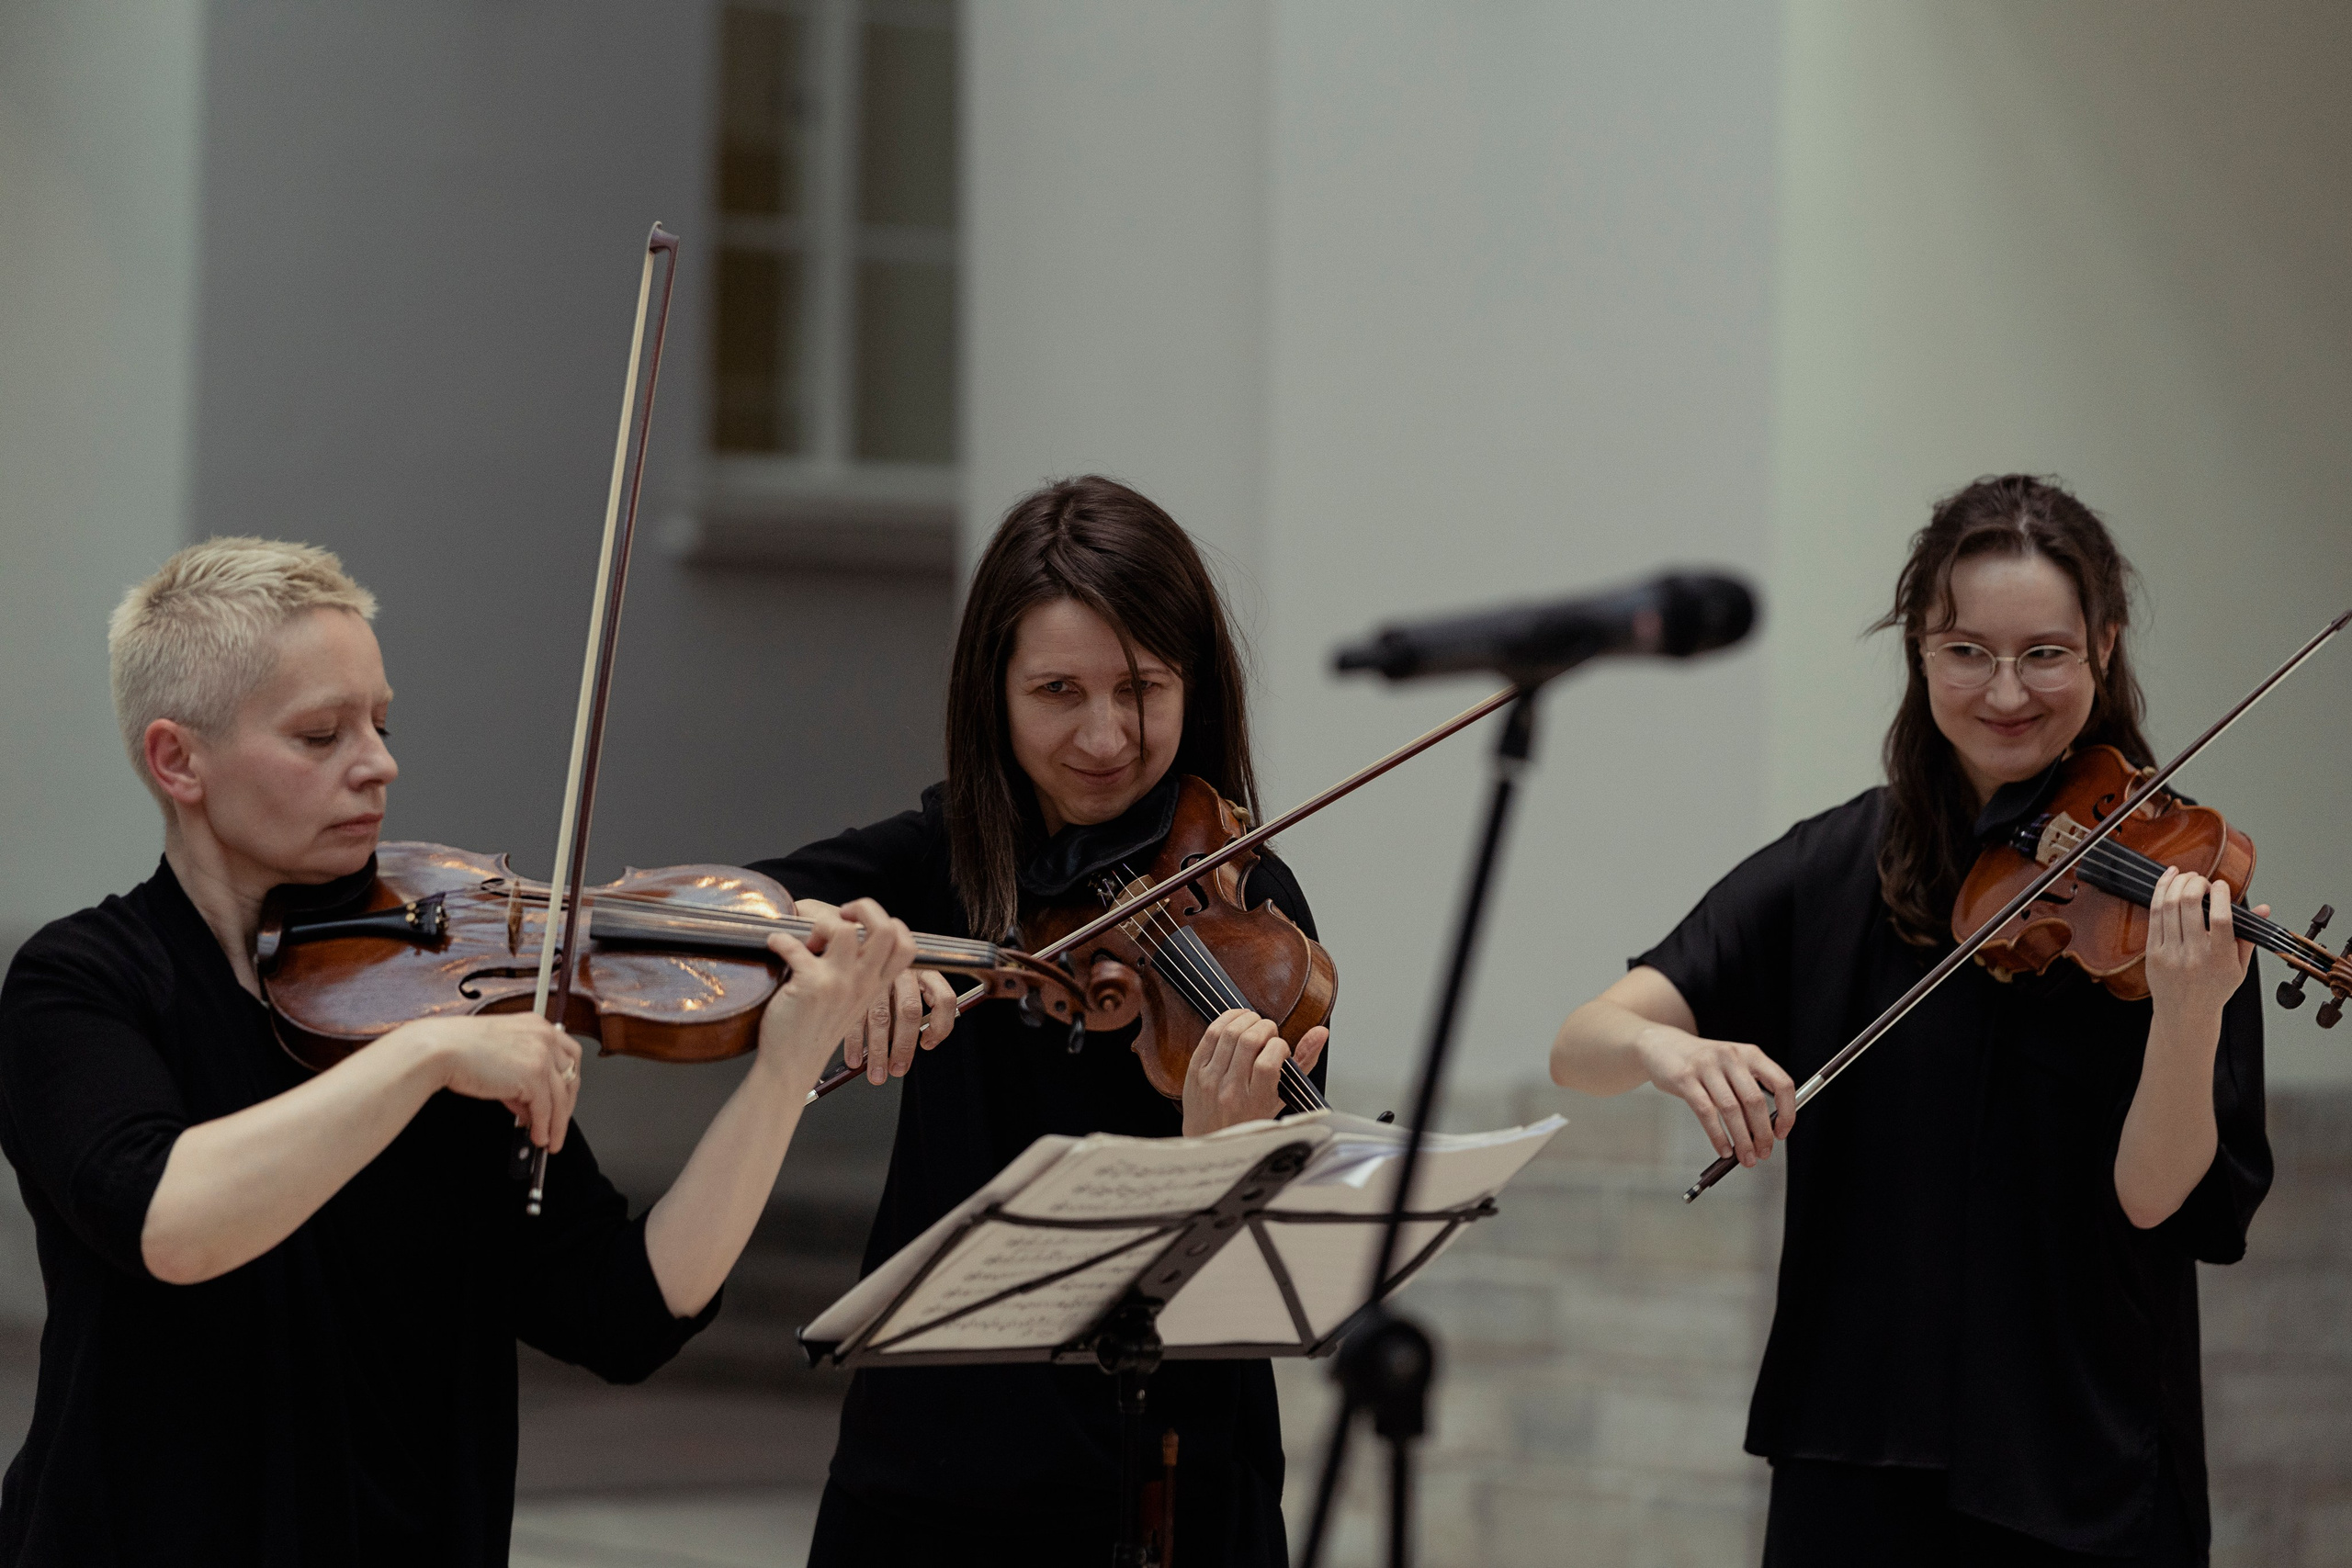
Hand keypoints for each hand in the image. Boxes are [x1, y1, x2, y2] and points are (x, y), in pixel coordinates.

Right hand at [407, 1013, 580, 1152]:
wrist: (441, 1049)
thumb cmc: (459, 1048)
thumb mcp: (501, 1056)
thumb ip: (521, 1077)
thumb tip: (531, 1106)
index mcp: (537, 1025)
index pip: (569, 1054)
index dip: (569, 1080)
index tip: (566, 1097)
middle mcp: (544, 1037)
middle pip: (571, 1076)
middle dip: (567, 1104)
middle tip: (560, 1123)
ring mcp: (541, 1055)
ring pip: (561, 1097)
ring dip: (557, 1124)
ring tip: (550, 1140)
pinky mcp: (533, 1076)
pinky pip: (545, 1109)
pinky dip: (544, 1127)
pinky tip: (538, 1137)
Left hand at [758, 899, 916, 1083]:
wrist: (792, 1063)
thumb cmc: (816, 1028)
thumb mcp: (852, 1002)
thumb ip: (860, 973)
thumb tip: (849, 932)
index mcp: (875, 985)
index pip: (906, 944)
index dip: (891, 923)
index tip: (865, 924)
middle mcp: (863, 982)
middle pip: (885, 928)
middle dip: (865, 907)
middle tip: (842, 915)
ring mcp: (839, 983)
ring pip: (843, 930)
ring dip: (820, 924)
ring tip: (808, 939)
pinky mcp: (811, 985)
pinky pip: (794, 944)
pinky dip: (779, 940)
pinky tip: (775, 945)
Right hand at [844, 969, 962, 1085]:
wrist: (865, 946)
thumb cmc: (894, 975)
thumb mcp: (913, 983)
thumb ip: (920, 1008)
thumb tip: (919, 1043)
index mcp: (927, 971)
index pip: (944, 999)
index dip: (940, 1027)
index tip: (927, 1044)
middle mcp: (904, 971)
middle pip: (910, 1011)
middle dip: (904, 1047)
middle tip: (898, 1069)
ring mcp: (879, 976)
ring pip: (881, 1017)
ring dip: (878, 1051)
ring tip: (877, 1073)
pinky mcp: (855, 983)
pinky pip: (855, 1016)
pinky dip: (854, 1042)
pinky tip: (856, 1059)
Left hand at [1181, 1009, 1329, 1136]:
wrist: (1210, 1137)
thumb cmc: (1251, 1118)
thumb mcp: (1282, 1097)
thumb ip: (1304, 1062)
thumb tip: (1320, 1032)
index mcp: (1256, 1102)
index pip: (1268, 1062)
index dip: (1279, 1046)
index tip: (1281, 1049)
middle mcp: (1231, 1091)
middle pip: (1249, 1041)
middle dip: (1265, 1027)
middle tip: (1269, 1033)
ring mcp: (1210, 1079)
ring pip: (1229, 1033)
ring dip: (1247, 1019)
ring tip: (1255, 1023)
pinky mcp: (1195, 1070)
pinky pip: (1210, 1034)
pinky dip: (1226, 1019)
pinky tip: (1236, 1020)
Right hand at [1633, 1024, 1793, 1166]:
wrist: (1661, 1045)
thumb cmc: (1700, 1061)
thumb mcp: (1730, 1066)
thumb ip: (1749, 1090)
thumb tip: (1766, 1129)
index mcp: (1750, 1053)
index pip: (1781, 1083)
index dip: (1787, 1112)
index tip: (1781, 1133)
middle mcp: (1730, 1056)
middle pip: (1755, 1101)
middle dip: (1762, 1134)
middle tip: (1763, 1153)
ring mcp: (1706, 1066)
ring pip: (1731, 1109)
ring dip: (1741, 1140)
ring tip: (1745, 1157)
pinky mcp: (1685, 1078)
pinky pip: (1706, 1113)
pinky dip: (1717, 1136)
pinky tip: (1723, 1149)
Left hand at [2145, 867, 2260, 1027]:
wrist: (2185, 1014)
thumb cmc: (2214, 989)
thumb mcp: (2240, 967)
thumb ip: (2249, 936)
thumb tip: (2264, 908)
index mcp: (2219, 957)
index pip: (2220, 918)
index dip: (2220, 895)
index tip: (2221, 885)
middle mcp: (2193, 953)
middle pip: (2189, 904)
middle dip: (2195, 882)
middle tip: (2201, 879)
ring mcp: (2170, 952)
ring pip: (2169, 906)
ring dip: (2177, 883)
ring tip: (2185, 876)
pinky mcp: (2152, 951)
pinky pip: (2154, 915)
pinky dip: (2160, 893)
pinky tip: (2167, 881)